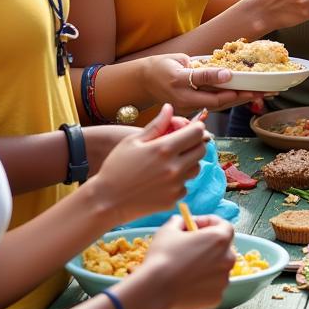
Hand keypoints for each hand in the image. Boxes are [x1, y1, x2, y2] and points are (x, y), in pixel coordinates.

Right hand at [90, 104, 208, 222]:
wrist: (106, 201)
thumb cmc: (116, 167)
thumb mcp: (133, 141)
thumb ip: (156, 124)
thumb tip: (169, 108)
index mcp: (164, 149)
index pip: (197, 133)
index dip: (196, 128)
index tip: (190, 128)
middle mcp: (174, 167)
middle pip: (201, 150)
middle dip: (195, 143)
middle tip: (182, 144)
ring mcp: (175, 185)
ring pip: (196, 168)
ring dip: (189, 162)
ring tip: (172, 161)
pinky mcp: (173, 199)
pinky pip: (185, 186)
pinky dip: (179, 181)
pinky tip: (163, 179)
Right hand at [139, 54, 266, 112]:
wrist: (144, 82)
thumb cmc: (162, 66)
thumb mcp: (178, 59)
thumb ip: (199, 65)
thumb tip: (224, 71)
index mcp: (178, 80)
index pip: (201, 79)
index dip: (217, 77)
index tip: (233, 75)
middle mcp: (183, 98)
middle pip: (215, 100)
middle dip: (240, 96)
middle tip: (260, 91)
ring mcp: (187, 108)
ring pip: (217, 106)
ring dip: (239, 101)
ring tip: (260, 94)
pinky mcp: (190, 111)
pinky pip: (213, 107)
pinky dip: (230, 102)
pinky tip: (246, 97)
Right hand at [140, 214, 236, 308]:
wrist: (155, 290)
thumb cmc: (162, 257)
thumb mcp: (169, 229)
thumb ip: (181, 221)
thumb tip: (183, 222)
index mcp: (220, 239)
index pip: (224, 225)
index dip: (209, 223)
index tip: (194, 227)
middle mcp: (228, 259)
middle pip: (222, 248)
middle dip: (208, 246)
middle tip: (190, 247)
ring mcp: (223, 281)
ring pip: (218, 269)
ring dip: (206, 266)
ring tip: (186, 268)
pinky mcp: (216, 299)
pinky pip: (212, 287)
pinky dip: (202, 284)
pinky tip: (186, 284)